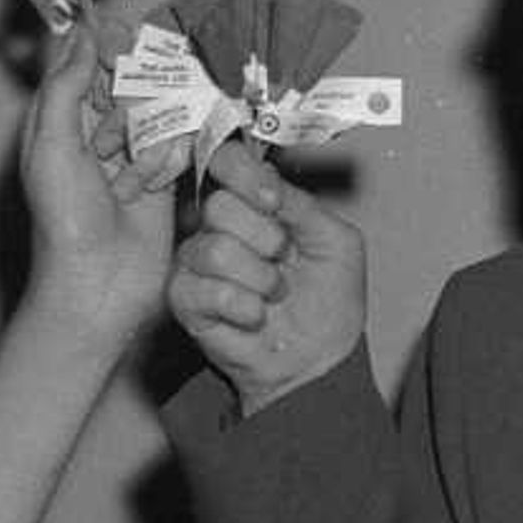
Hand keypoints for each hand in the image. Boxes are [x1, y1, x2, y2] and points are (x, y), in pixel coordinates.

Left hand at [18, 10, 177, 350]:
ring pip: (158, 108)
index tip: (121, 45)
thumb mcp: (51, 145)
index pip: (87, 58)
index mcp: (60, 117)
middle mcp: (97, 129)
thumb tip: (83, 33)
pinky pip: (179, 142)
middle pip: (129, 79)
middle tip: (113, 141)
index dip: (106, 46)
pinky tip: (146, 190)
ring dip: (147, 139)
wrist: (99, 284)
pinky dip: (166, 162)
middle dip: (129, 102)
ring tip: (125, 182)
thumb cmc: (64, 221)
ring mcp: (133, 150)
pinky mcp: (165, 174)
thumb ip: (65, 86)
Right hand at [169, 149, 366, 412]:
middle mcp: (222, 227)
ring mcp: (199, 262)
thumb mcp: (336, 241)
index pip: (227, 162)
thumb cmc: (329, 302)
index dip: (244, 175)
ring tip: (273, 295)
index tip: (273, 203)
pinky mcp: (186, 300)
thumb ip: (301, 205)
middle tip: (283, 261)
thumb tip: (267, 181)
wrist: (318, 359)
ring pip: (214, 249)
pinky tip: (255, 317)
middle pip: (219, 205)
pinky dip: (241, 306)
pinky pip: (203, 288)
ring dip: (258, 279)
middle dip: (264, 239)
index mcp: (256, 204)